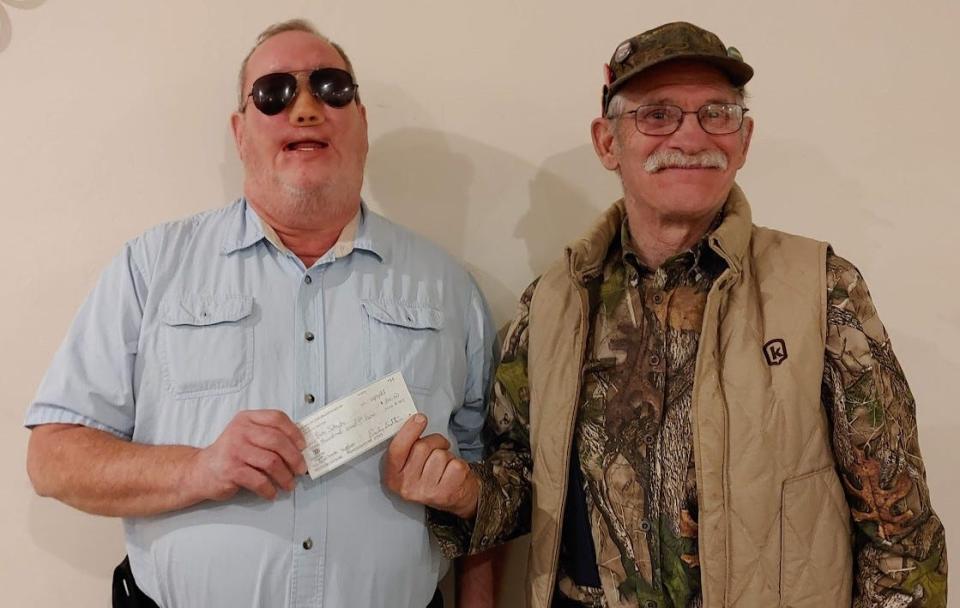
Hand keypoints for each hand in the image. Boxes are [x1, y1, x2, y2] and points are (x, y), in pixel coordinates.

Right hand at [188, 409, 307, 501]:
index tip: (303, 446)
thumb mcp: (246, 436)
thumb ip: (268, 435)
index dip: (294, 432)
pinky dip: (270, 489)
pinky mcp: (231, 470)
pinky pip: (259, 480)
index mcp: (246, 419)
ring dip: (285, 476)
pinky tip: (271, 493)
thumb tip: (299, 446)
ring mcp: (235, 450)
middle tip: (300, 469)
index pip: (277, 418)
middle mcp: (240, 431)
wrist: (200, 471)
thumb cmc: (230, 454)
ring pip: (272, 462)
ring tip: (289, 484)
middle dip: (294, 457)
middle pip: (277, 441)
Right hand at [383, 414, 479, 518]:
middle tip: (439, 446)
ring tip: (444, 465)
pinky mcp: (446, 493)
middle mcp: (407, 487)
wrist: (454, 497)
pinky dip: (458, 463)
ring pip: (440, 455)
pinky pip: (455, 464)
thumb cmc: (430, 475)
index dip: (409, 431)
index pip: (396, 450)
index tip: (420, 418)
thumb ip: (407, 446)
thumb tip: (413, 420)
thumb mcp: (410, 464)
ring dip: (446, 454)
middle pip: (421, 447)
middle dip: (434, 441)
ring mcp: (427, 492)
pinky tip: (453, 473)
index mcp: (393, 477)